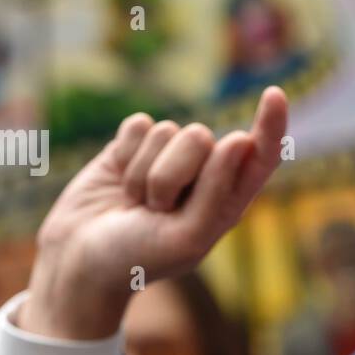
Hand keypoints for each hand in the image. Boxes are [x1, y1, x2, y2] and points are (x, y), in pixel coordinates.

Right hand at [19, 86, 287, 338]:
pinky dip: (123, 156)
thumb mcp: (186, 237)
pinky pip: (137, 125)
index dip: (271, 125)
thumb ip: (217, 192)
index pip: (261, 156)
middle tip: (155, 211)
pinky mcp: (135, 145)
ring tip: (136, 203)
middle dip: (170, 175)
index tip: (275, 95)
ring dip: (143, 172)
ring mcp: (170, 156)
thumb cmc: (139, 257)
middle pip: (201, 139)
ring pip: (167, 130)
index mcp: (229, 200)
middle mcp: (206, 173)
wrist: (80, 260)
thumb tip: (240, 139)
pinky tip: (119, 182)